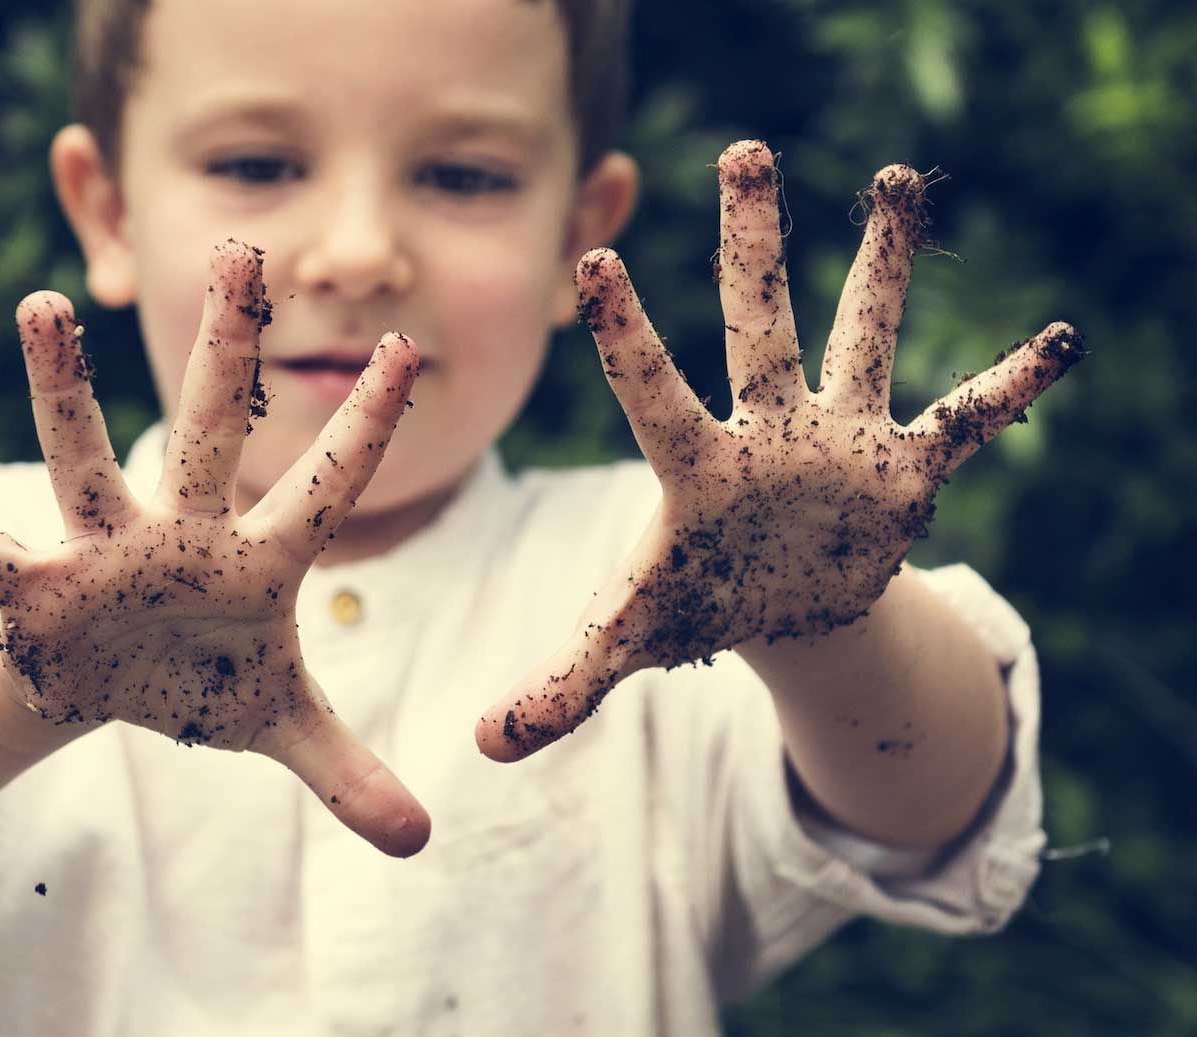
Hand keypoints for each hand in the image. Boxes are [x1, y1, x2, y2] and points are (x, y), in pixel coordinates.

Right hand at [0, 240, 430, 855]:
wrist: (114, 686)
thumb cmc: (204, 682)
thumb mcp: (281, 728)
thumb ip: (348, 772)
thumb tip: (421, 842)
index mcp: (256, 562)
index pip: (325, 487)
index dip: (367, 428)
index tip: (411, 350)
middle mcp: (182, 536)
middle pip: (209, 432)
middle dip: (228, 352)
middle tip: (244, 252)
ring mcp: (105, 554)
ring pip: (86, 460)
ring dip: (64, 390)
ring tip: (40, 304)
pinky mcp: (40, 591)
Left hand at [477, 140, 1084, 762]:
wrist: (779, 607)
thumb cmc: (697, 605)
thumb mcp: (631, 642)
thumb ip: (561, 686)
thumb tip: (481, 747)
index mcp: (697, 469)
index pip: (653, 393)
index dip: (627, 335)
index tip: (596, 259)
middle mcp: (768, 433)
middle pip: (758, 325)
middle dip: (753, 246)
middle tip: (744, 151)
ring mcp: (838, 441)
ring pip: (863, 337)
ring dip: (884, 266)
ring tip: (899, 181)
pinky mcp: (901, 470)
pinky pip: (967, 422)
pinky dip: (1011, 389)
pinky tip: (1058, 341)